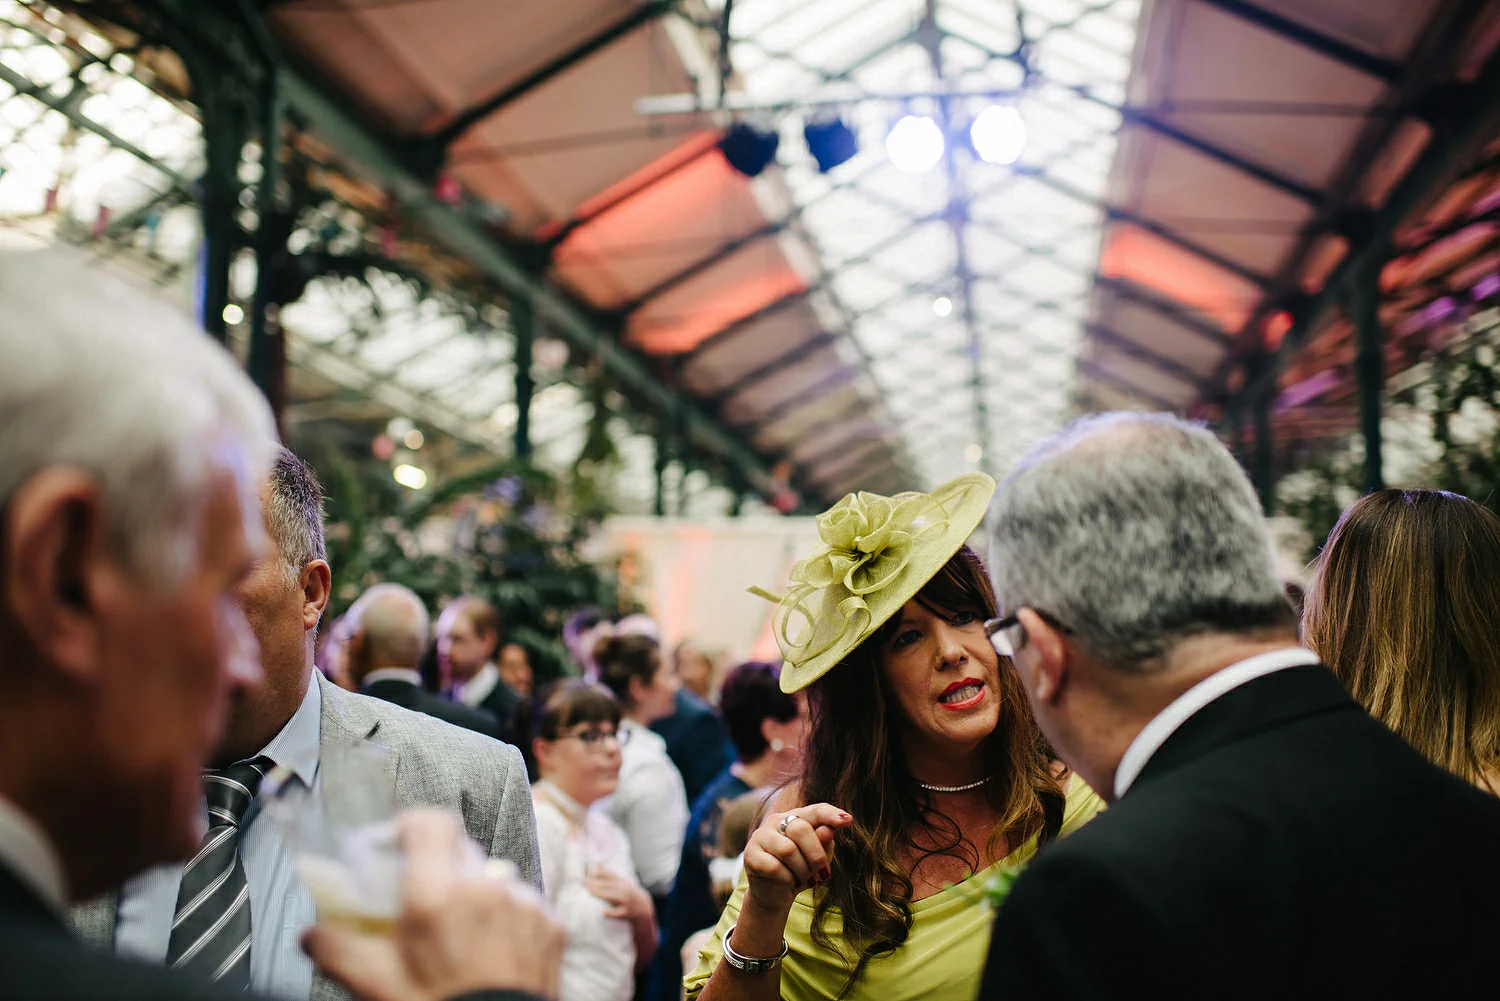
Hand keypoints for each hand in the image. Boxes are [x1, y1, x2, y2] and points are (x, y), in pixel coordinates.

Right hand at [303, 809, 562, 1000]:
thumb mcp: (378, 986)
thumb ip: (339, 950)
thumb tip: (313, 933)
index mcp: (437, 895)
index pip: (430, 823)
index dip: (413, 827)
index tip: (401, 845)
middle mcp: (485, 888)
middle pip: (460, 852)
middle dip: (440, 872)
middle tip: (424, 907)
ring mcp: (523, 903)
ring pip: (492, 879)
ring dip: (475, 897)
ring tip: (460, 939)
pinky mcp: (551, 923)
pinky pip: (523, 904)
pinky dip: (506, 919)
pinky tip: (492, 951)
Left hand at [585, 867, 652, 920]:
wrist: (644, 908)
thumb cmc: (627, 894)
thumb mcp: (621, 882)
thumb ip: (609, 874)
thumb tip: (596, 864)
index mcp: (622, 882)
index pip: (610, 875)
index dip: (599, 873)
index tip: (588, 872)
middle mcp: (624, 890)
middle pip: (609, 885)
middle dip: (596, 883)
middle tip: (583, 883)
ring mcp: (626, 901)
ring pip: (613, 896)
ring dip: (601, 894)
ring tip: (589, 892)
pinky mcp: (627, 913)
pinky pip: (619, 913)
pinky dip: (611, 912)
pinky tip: (603, 912)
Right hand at [742, 803, 851, 915]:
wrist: (775, 894)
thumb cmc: (800, 871)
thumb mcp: (818, 858)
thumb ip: (823, 842)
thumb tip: (828, 830)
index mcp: (795, 817)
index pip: (815, 810)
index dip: (831, 814)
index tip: (848, 820)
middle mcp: (775, 822)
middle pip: (801, 829)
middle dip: (816, 855)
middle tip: (823, 874)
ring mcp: (760, 836)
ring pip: (788, 850)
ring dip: (803, 870)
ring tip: (805, 880)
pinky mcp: (750, 855)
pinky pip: (774, 867)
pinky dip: (788, 879)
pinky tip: (789, 883)